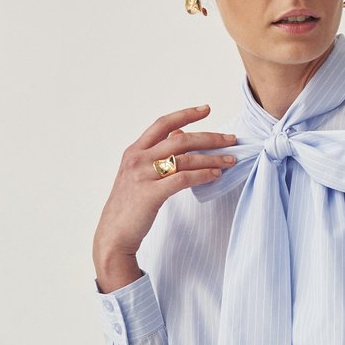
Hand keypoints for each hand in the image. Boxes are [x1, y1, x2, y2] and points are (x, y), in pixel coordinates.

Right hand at [93, 105, 237, 291]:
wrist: (113, 236)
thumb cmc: (129, 207)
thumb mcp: (138, 175)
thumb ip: (156, 154)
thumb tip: (179, 133)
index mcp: (134, 151)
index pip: (162, 123)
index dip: (186, 114)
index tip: (207, 109)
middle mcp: (137, 159)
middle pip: (180, 139)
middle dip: (209, 137)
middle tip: (231, 138)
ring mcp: (142, 175)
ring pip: (185, 158)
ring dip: (212, 158)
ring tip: (231, 160)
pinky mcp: (151, 194)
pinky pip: (183, 179)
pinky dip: (203, 175)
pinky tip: (216, 175)